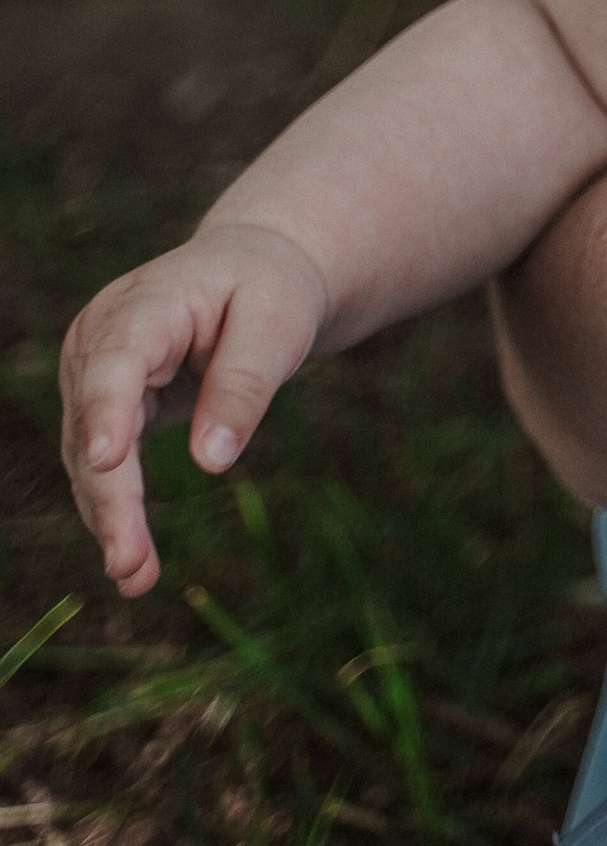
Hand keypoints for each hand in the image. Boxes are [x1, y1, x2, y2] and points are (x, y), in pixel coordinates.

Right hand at [59, 222, 328, 595]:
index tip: (107, 461)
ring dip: (109, 517)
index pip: (115, 361)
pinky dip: (115, 509)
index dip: (105, 411)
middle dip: (110, 495)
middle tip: (129, 561)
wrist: (256, 268)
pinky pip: (103, 463)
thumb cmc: (270, 288)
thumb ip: (245, 384)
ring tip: (137, 577)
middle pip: (94, 421)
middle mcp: (102, 337)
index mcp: (146, 302)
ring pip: (89, 454)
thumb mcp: (278, 322)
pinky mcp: (105, 404)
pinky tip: (134, 560)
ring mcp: (94, 373)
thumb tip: (212, 461)